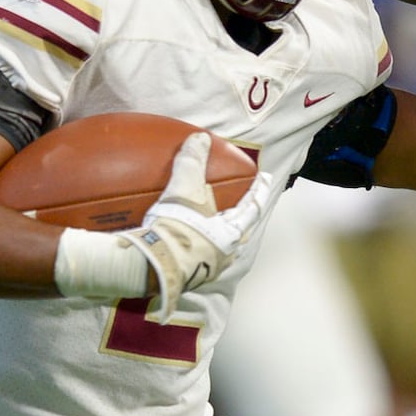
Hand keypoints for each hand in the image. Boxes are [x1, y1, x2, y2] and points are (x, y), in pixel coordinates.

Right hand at [55, 134, 273, 318]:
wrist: (150, 267)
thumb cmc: (176, 229)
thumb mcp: (184, 189)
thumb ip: (192, 162)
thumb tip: (200, 139)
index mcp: (231, 233)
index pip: (253, 207)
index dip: (259, 191)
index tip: (266, 179)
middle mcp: (224, 254)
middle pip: (238, 231)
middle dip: (238, 218)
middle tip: (237, 205)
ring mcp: (206, 268)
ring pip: (218, 246)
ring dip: (215, 233)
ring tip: (209, 222)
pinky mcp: (186, 276)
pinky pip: (194, 256)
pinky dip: (192, 245)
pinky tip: (180, 239)